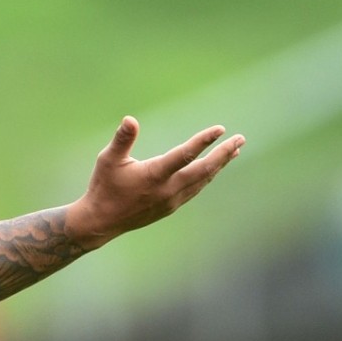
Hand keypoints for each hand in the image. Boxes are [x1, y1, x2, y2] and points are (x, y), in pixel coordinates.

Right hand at [70, 116, 244, 248]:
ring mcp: (172, 200)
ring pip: (203, 180)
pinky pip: (196, 189)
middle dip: (224, 154)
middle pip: (204, 170)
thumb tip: (130, 119)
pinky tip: (212, 169)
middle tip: (240, 139)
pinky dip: (207, 176)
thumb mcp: (108, 159)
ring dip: (220, 164)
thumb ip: (122, 139)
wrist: (102, 221)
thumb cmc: (104, 186)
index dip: (203, 141)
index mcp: (154, 175)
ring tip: (235, 151)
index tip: (220, 129)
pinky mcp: (171, 207)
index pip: (185, 155)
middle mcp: (168, 189)